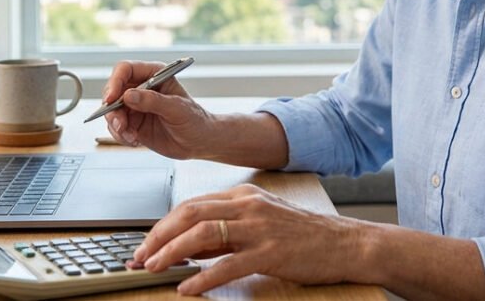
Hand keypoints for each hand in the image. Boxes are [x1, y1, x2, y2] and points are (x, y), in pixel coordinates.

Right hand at [101, 60, 213, 158]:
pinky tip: (135, 141)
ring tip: (131, 136)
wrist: (199, 142)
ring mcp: (135, 106)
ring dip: (116, 125)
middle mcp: (141, 88)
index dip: (115, 81)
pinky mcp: (133, 123)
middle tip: (120, 124)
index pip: (126, 70)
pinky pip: (116, 127)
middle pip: (113, 91)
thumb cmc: (195, 120)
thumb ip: (153, 101)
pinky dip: (120, 135)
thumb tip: (129, 96)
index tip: (111, 98)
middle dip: (112, 109)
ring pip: (112, 111)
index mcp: (154, 75)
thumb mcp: (177, 109)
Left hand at [132, 184, 363, 294]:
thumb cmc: (303, 235)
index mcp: (243, 196)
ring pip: (203, 234)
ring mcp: (260, 228)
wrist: (345, 244)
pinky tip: (188, 289)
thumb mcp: (261, 222)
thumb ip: (226, 229)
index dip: (162, 225)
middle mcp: (248, 206)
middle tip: (139, 257)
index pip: (191, 205)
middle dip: (158, 237)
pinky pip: (227, 265)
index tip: (144, 245)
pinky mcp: (271, 252)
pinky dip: (202, 278)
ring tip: (155, 269)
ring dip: (172, 253)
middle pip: (190, 214)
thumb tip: (188, 247)